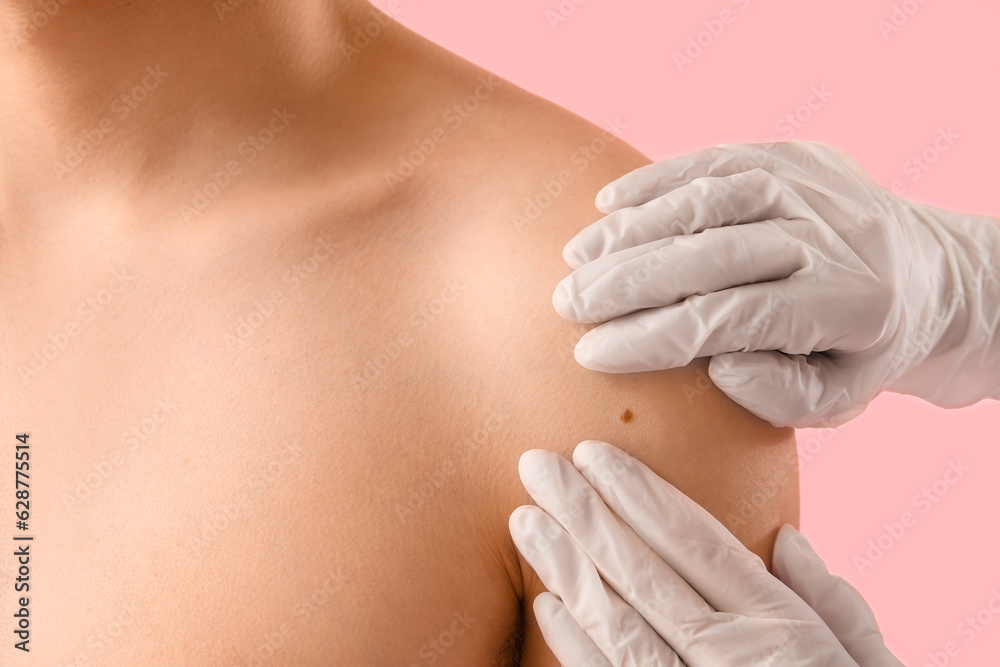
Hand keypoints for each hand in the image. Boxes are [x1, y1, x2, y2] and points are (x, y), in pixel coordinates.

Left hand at [509, 441, 902, 665]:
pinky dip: (575, 645)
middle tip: (537, 466)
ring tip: (525, 520)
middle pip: (641, 571)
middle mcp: (728, 654)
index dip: (637, 494)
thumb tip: (789, 541)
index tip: (593, 454)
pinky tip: (546, 603)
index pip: (693, 542)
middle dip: (584, 513)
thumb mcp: (869, 665)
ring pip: (615, 621)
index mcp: (779, 626)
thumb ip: (834, 605)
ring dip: (565, 567)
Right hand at [554, 141, 999, 426]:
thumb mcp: (840, 398)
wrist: (926, 272)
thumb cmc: (864, 348)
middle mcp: (832, 234)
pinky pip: (713, 159)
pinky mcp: (792, 154)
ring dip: (632, 230)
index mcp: (849, 302)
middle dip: (627, 281)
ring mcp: (811, 185)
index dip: (653, 337)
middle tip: (566, 303)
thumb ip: (780, 395)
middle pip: (711, 253)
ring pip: (707, 199)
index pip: (730, 317)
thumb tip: (715, 364)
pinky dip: (656, 181)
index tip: (590, 353)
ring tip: (576, 260)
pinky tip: (606, 207)